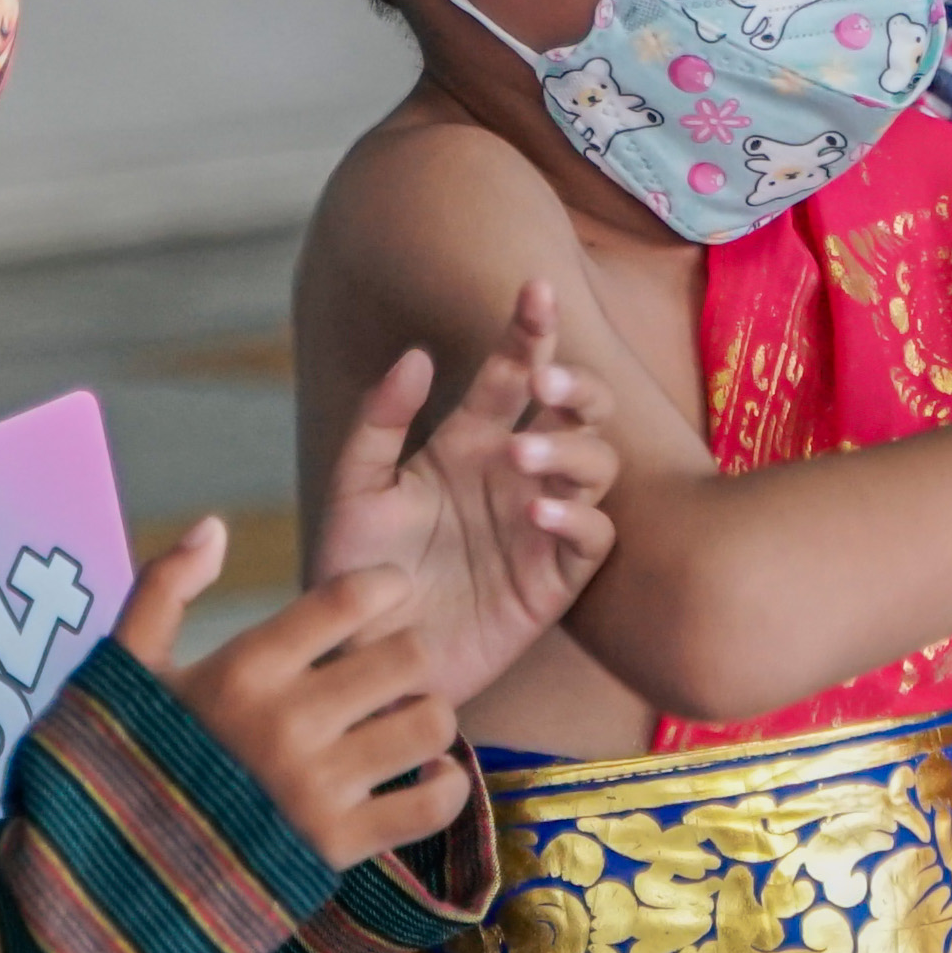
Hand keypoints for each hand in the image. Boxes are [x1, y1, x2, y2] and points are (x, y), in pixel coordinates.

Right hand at [119, 521, 472, 870]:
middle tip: (391, 673)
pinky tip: (426, 777)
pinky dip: (446, 787)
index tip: (391, 594)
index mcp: (244, 668)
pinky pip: (432, 804)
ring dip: (428, 718)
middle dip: (408, 657)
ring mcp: (319, 786)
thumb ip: (164, 585)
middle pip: (408, 656)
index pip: (349, 599)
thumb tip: (216, 526)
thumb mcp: (128, 665)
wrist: (114, 874)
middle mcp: (289, 721)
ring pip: (431, 723)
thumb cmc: (128, 758)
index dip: (387, 586)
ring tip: (404, 723)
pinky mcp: (340, 845)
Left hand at [305, 283, 616, 704]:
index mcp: (468, 442)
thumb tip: (418, 355)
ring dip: (569, 449)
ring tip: (520, 455)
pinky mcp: (553, 581)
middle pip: (576, 410)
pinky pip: (593, 539)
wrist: (362, 661)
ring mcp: (540, 525)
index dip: (531, 329)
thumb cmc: (355, 574)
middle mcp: (514, 474)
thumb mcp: (354, 490)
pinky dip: (578, 518)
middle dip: (573, 383)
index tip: (535, 291)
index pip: (513, 373)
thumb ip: (379, 422)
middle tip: (543, 380)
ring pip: (596, 464)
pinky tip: (540, 511)